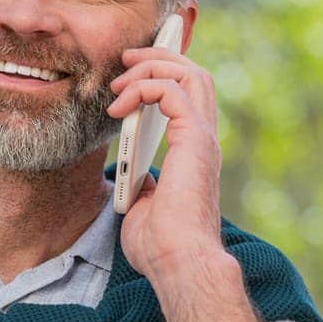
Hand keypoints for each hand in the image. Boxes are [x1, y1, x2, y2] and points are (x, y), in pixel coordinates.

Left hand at [108, 45, 223, 283]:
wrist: (178, 264)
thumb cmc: (161, 248)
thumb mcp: (146, 207)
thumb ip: (146, 186)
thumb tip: (139, 179)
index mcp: (194, 153)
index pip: (188, 97)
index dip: (164, 75)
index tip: (129, 75)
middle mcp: (204, 140)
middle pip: (194, 74)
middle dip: (159, 57)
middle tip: (125, 61)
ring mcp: (202, 138)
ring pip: (188, 73)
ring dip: (151, 66)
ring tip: (119, 80)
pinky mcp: (193, 139)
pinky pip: (171, 90)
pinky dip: (143, 87)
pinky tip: (119, 106)